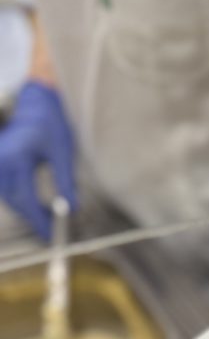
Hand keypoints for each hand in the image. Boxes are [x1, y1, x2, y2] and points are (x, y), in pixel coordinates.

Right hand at [0, 81, 76, 238]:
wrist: (36, 102)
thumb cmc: (51, 123)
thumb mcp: (63, 152)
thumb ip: (65, 182)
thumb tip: (72, 209)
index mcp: (17, 157)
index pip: (27, 199)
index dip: (39, 221)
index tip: (51, 235)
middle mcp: (1, 159)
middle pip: (15, 201)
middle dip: (34, 218)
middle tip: (54, 229)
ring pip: (9, 196)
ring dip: (27, 210)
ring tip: (49, 217)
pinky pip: (7, 188)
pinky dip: (21, 199)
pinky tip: (37, 205)